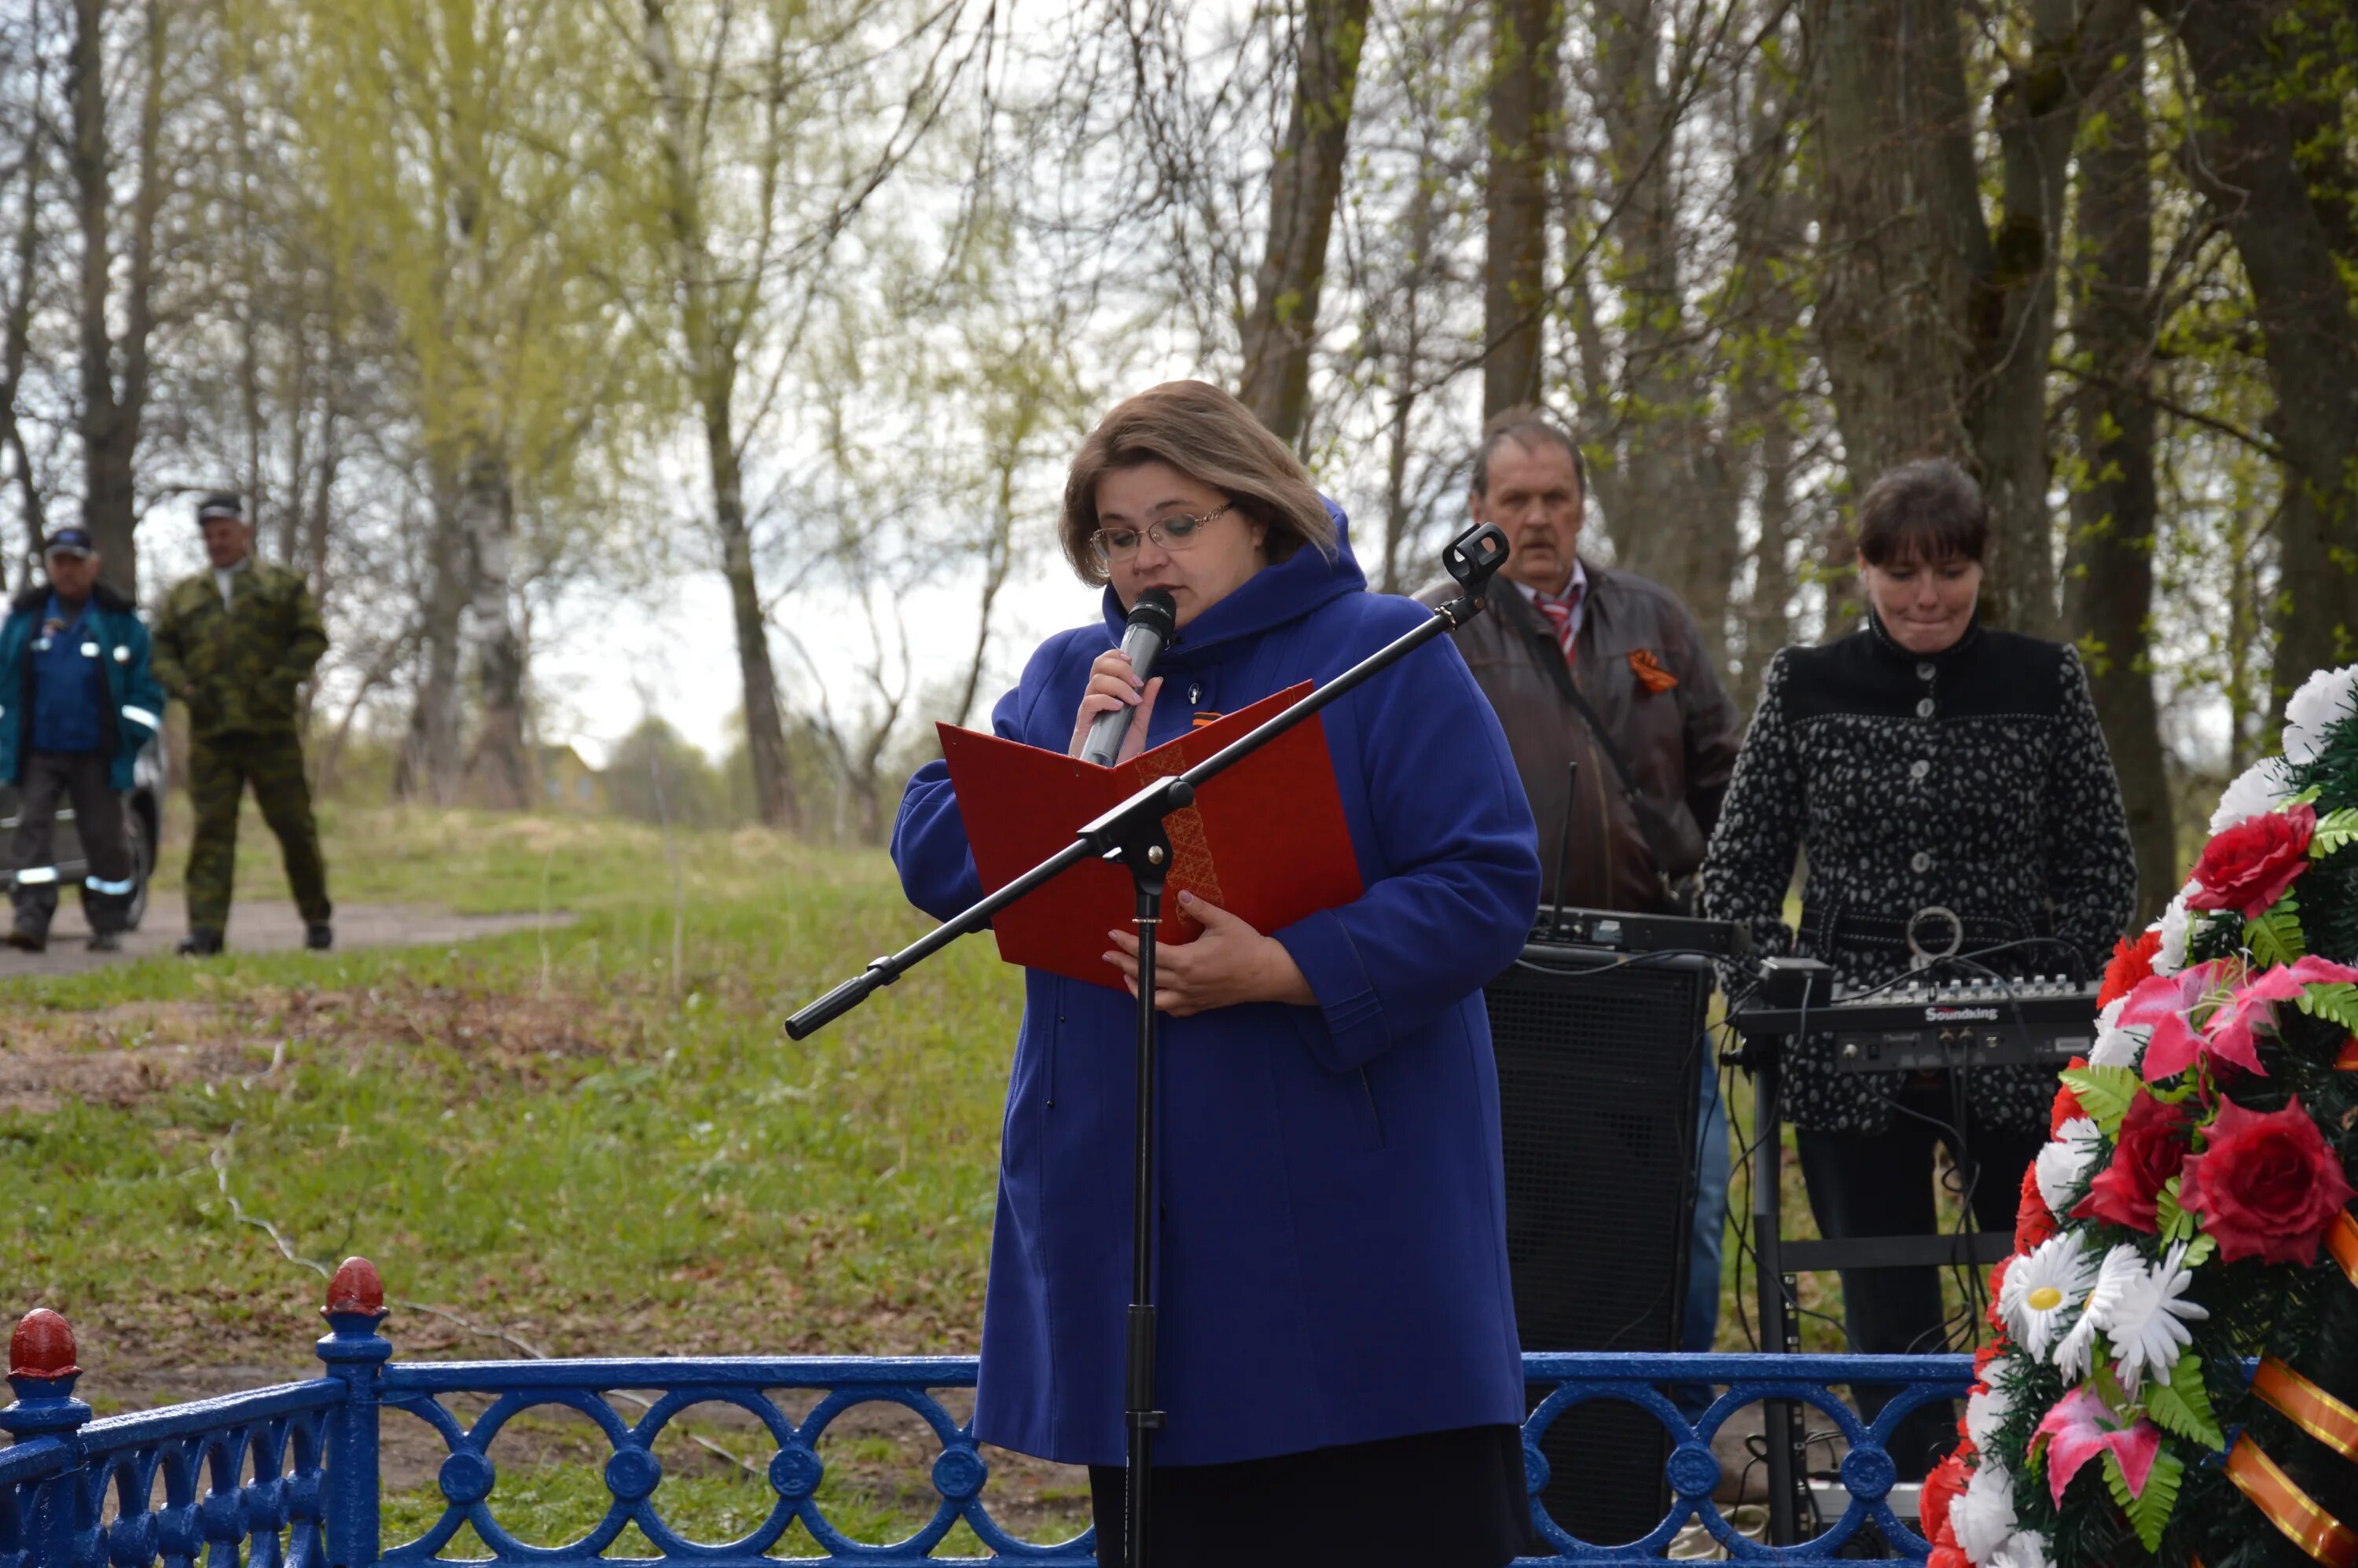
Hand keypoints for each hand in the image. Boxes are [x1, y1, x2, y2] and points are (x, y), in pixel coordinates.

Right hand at [1068, 648, 1161, 763]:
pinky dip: (1106, 700)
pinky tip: (1118, 708)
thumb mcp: (1139, 724)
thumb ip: (1146, 702)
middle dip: (1120, 667)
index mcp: (1106, 695)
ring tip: (1132, 699)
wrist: (1109, 776)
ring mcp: (1088, 710)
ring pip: (1096, 681)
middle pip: (1098, 666)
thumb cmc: (1120, 753)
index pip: (1104, 665)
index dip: (1115, 656)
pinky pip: (1089, 702)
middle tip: (1136, 682)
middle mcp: (1095, 698)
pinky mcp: (1082, 723)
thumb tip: (1156, 679)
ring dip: (1119, 686)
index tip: (1133, 660)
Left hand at [1102, 890, 1315, 1015]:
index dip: (1127, 943)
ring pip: (1153, 999)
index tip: (1113, 935)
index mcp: (1187, 961)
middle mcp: (1185, 982)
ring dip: (1136, 987)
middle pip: (1144, 976)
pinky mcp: (1200, 1005)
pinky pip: (1173, 1010)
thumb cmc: (1247, 946)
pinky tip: (1154, 994)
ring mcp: (1191, 997)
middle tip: (1108, 955)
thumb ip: (1199, 908)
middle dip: (1123, 964)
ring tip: (1126, 976)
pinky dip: (1158, 1003)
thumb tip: (1180, 894)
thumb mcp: (1223, 921)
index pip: (1149, 953)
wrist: (1268, 973)